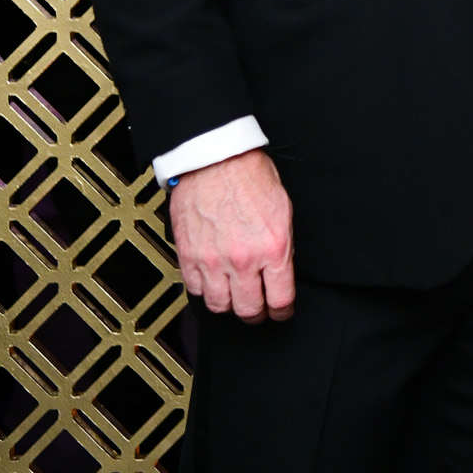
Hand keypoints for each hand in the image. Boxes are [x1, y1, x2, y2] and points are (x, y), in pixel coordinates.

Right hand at [169, 149, 294, 322]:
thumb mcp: (283, 209)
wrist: (215, 158)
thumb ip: (282, 246)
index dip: (281, 311)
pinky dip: (204, 290)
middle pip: (248, 310)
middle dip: (256, 313)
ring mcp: (213, 260)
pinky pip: (195, 290)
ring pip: (219, 305)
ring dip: (228, 304)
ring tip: (234, 297)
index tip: (280, 311)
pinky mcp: (188, 256)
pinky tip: (212, 281)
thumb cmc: (249, 175)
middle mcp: (243, 259)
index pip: (280, 300)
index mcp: (273, 247)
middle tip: (257, 309)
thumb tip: (280, 271)